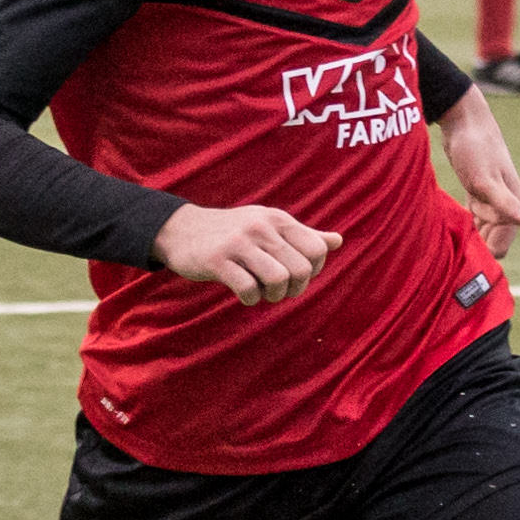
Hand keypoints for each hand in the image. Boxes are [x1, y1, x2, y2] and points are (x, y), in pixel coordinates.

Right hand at [152, 203, 338, 305]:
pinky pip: (247, 288)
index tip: (295, 277)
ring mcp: (238, 243)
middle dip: (295, 289)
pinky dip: (251, 299)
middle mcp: (261, 227)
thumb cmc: (232, 233)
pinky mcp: (216, 260)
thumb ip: (303, 235)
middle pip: (301, 268)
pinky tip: (244, 295)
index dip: (313, 271)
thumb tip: (338, 240)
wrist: (181, 230)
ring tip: (264, 294)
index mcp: (278, 219)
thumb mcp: (268, 227)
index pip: (318, 249)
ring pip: (278, 279)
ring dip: (274, 296)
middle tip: (280, 292)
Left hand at [438, 94, 519, 257]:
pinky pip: (474, 217)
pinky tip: (456, 210)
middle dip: (473, 238)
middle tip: (459, 213)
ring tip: (458, 204)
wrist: (464, 121)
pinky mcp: (480, 193)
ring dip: (467, 228)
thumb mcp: (486, 181)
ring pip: (481, 230)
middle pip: (490, 241)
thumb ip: (505, 204)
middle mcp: (508, 205)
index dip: (482, 248)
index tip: (465, 233)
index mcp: (515, 205)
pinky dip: (465, 219)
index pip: (500, 247)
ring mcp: (494, 199)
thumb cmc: (475, 150)